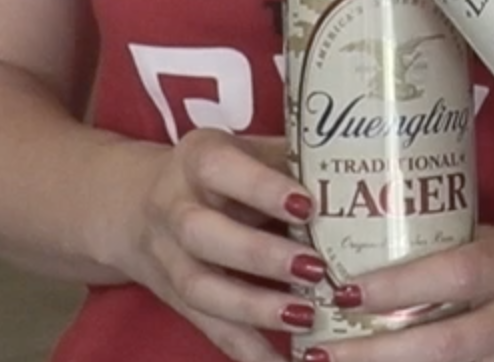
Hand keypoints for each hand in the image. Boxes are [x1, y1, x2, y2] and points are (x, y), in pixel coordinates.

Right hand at [92, 128, 320, 361]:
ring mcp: (170, 259)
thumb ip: (291, 162)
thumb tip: (362, 174)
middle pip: (202, 234)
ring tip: (306, 317)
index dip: (262, 188)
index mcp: (197, 160)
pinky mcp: (178, 301)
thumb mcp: (244, 152)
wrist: (131, 206)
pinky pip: (211, 330)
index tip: (307, 205)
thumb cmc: (217, 174)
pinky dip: (248, 352)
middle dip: (259, 255)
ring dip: (254, 308)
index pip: (221, 169)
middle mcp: (175, 209)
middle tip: (314, 268)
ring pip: (201, 288)